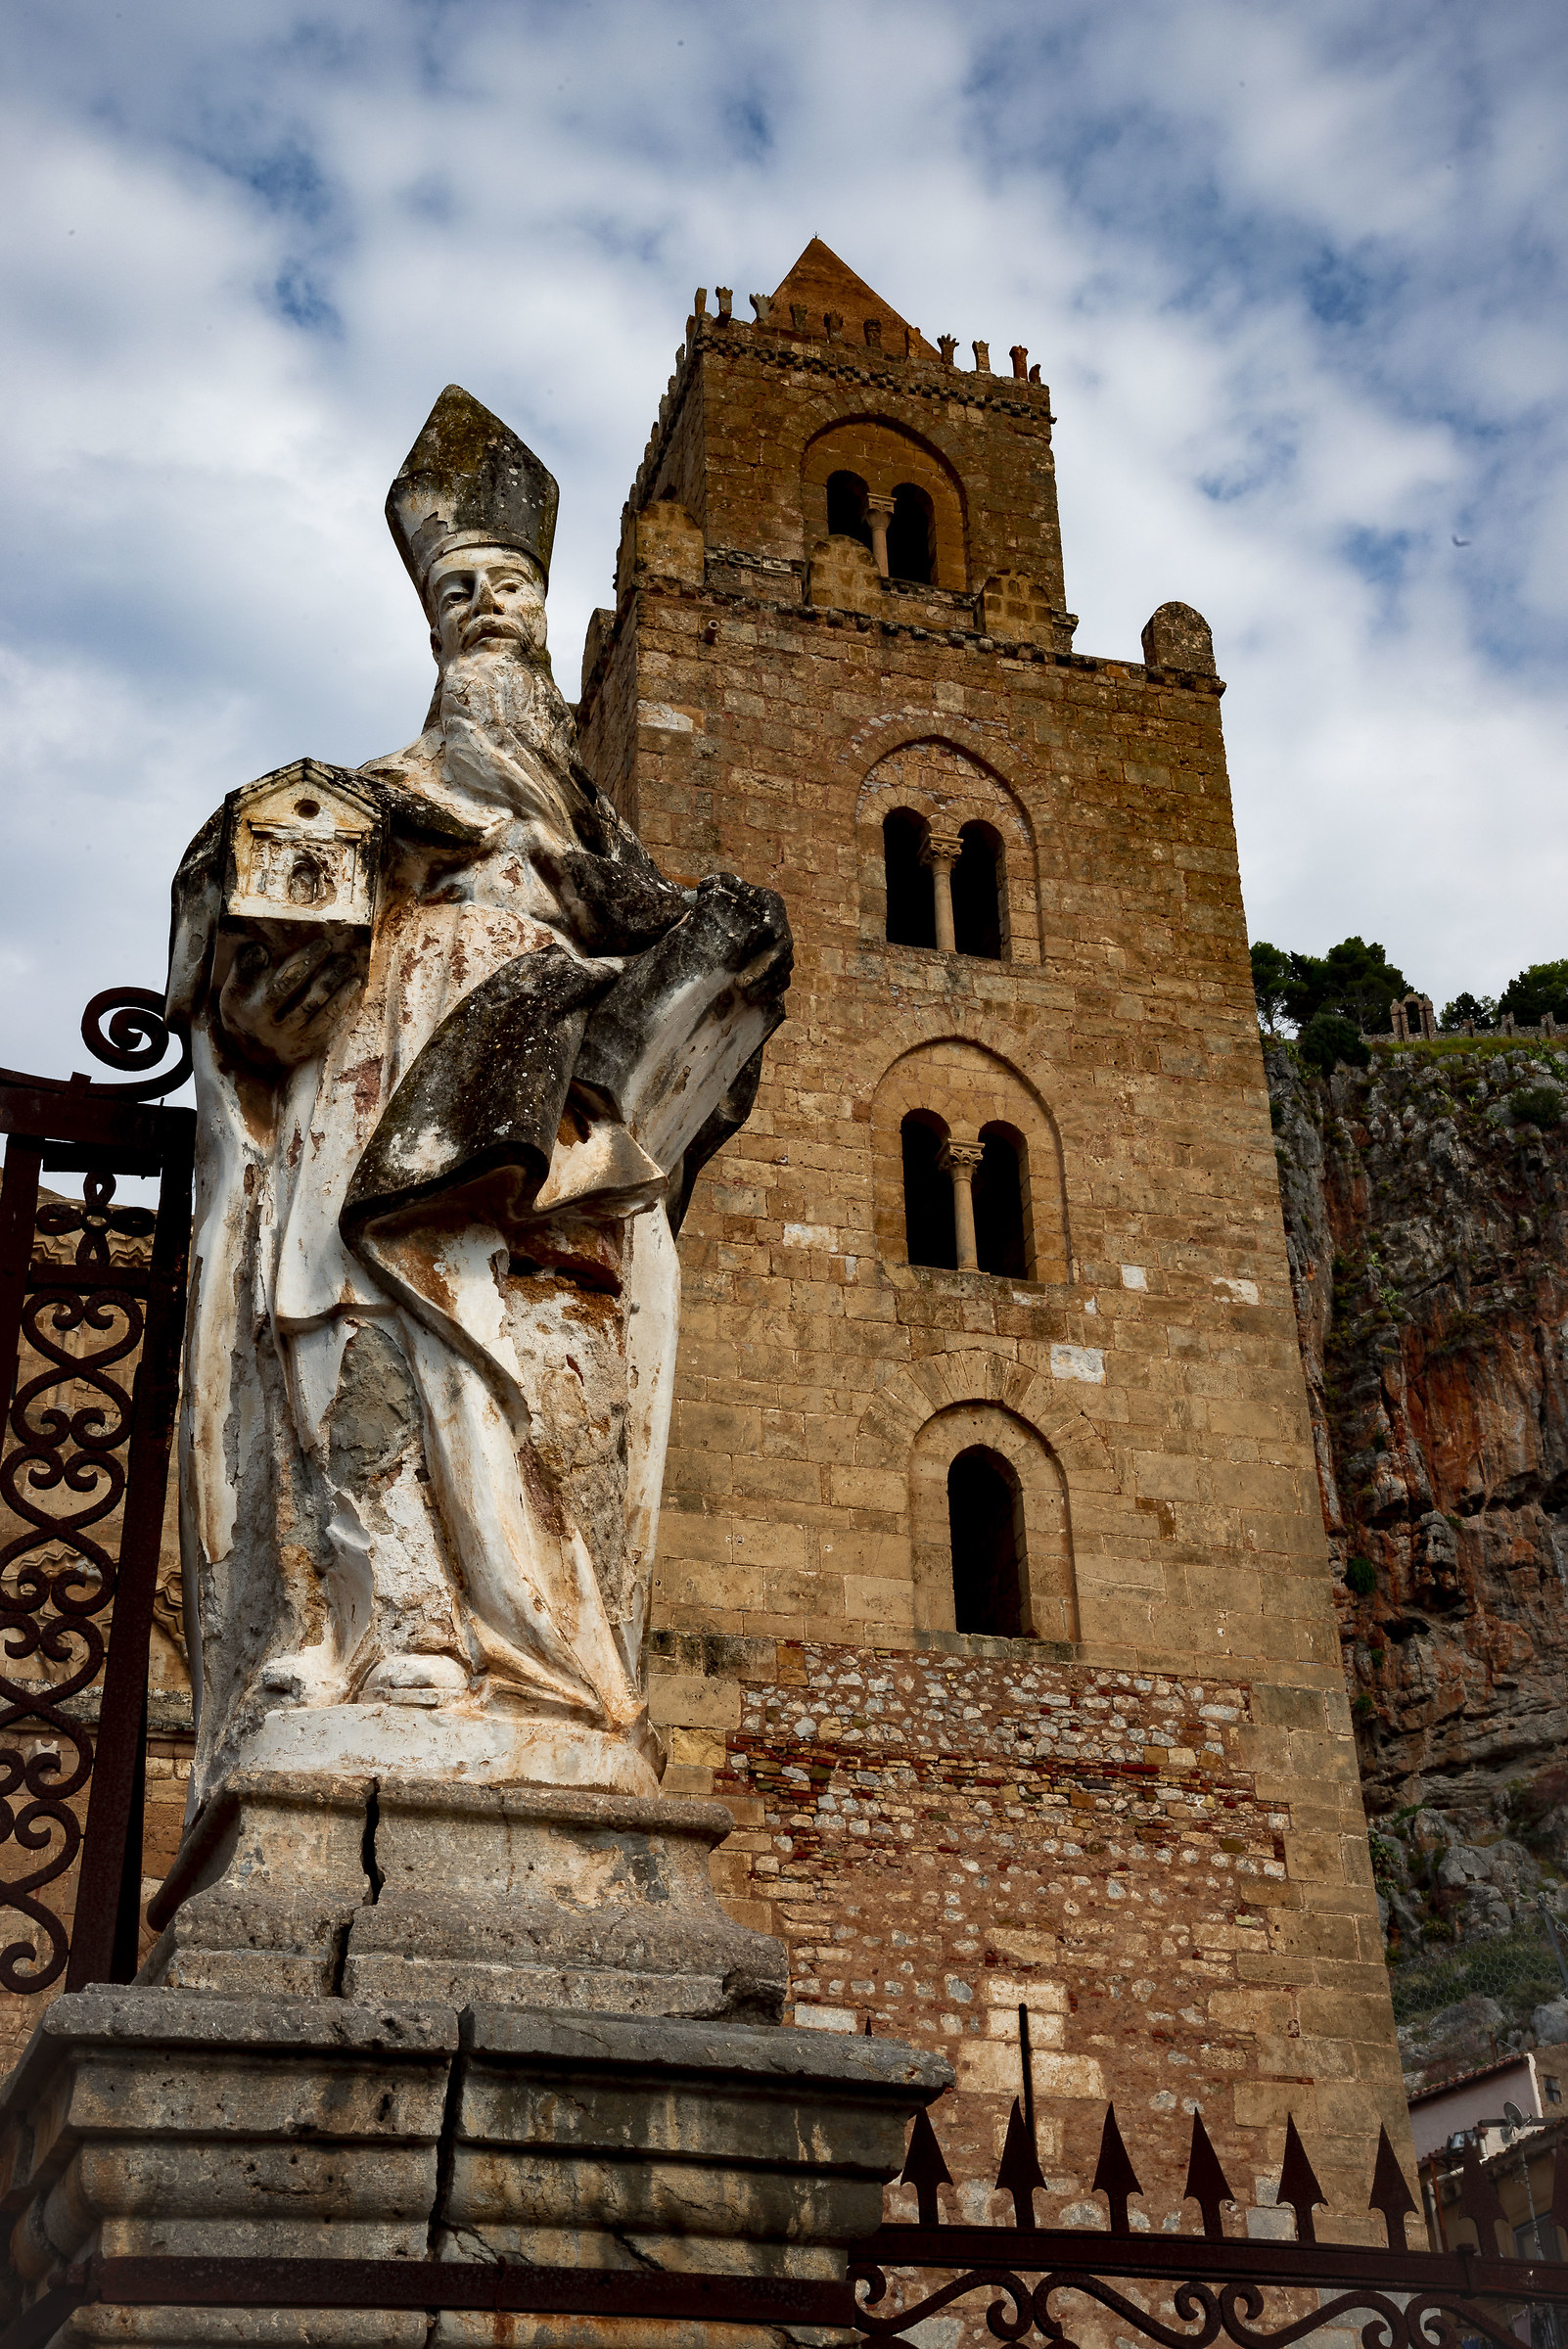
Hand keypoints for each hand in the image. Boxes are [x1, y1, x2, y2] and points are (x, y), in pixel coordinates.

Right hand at [218, 934, 363, 1068]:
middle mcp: (275, 1030)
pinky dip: (342, 1010)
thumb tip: (261, 950)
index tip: (324, 944)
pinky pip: (330, 1028)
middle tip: (346, 958)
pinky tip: (352, 994)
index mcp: (255, 1011)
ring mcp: (293, 1042)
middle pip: (308, 1001)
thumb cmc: (244, 1009)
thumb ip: (245, 968)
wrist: (248, 1053)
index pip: (283, 984)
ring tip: (355, 974)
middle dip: (330, 978)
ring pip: (323, 1015)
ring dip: (342, 993)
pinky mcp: (308, 1049)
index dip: (305, 964)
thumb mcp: (234, 990)